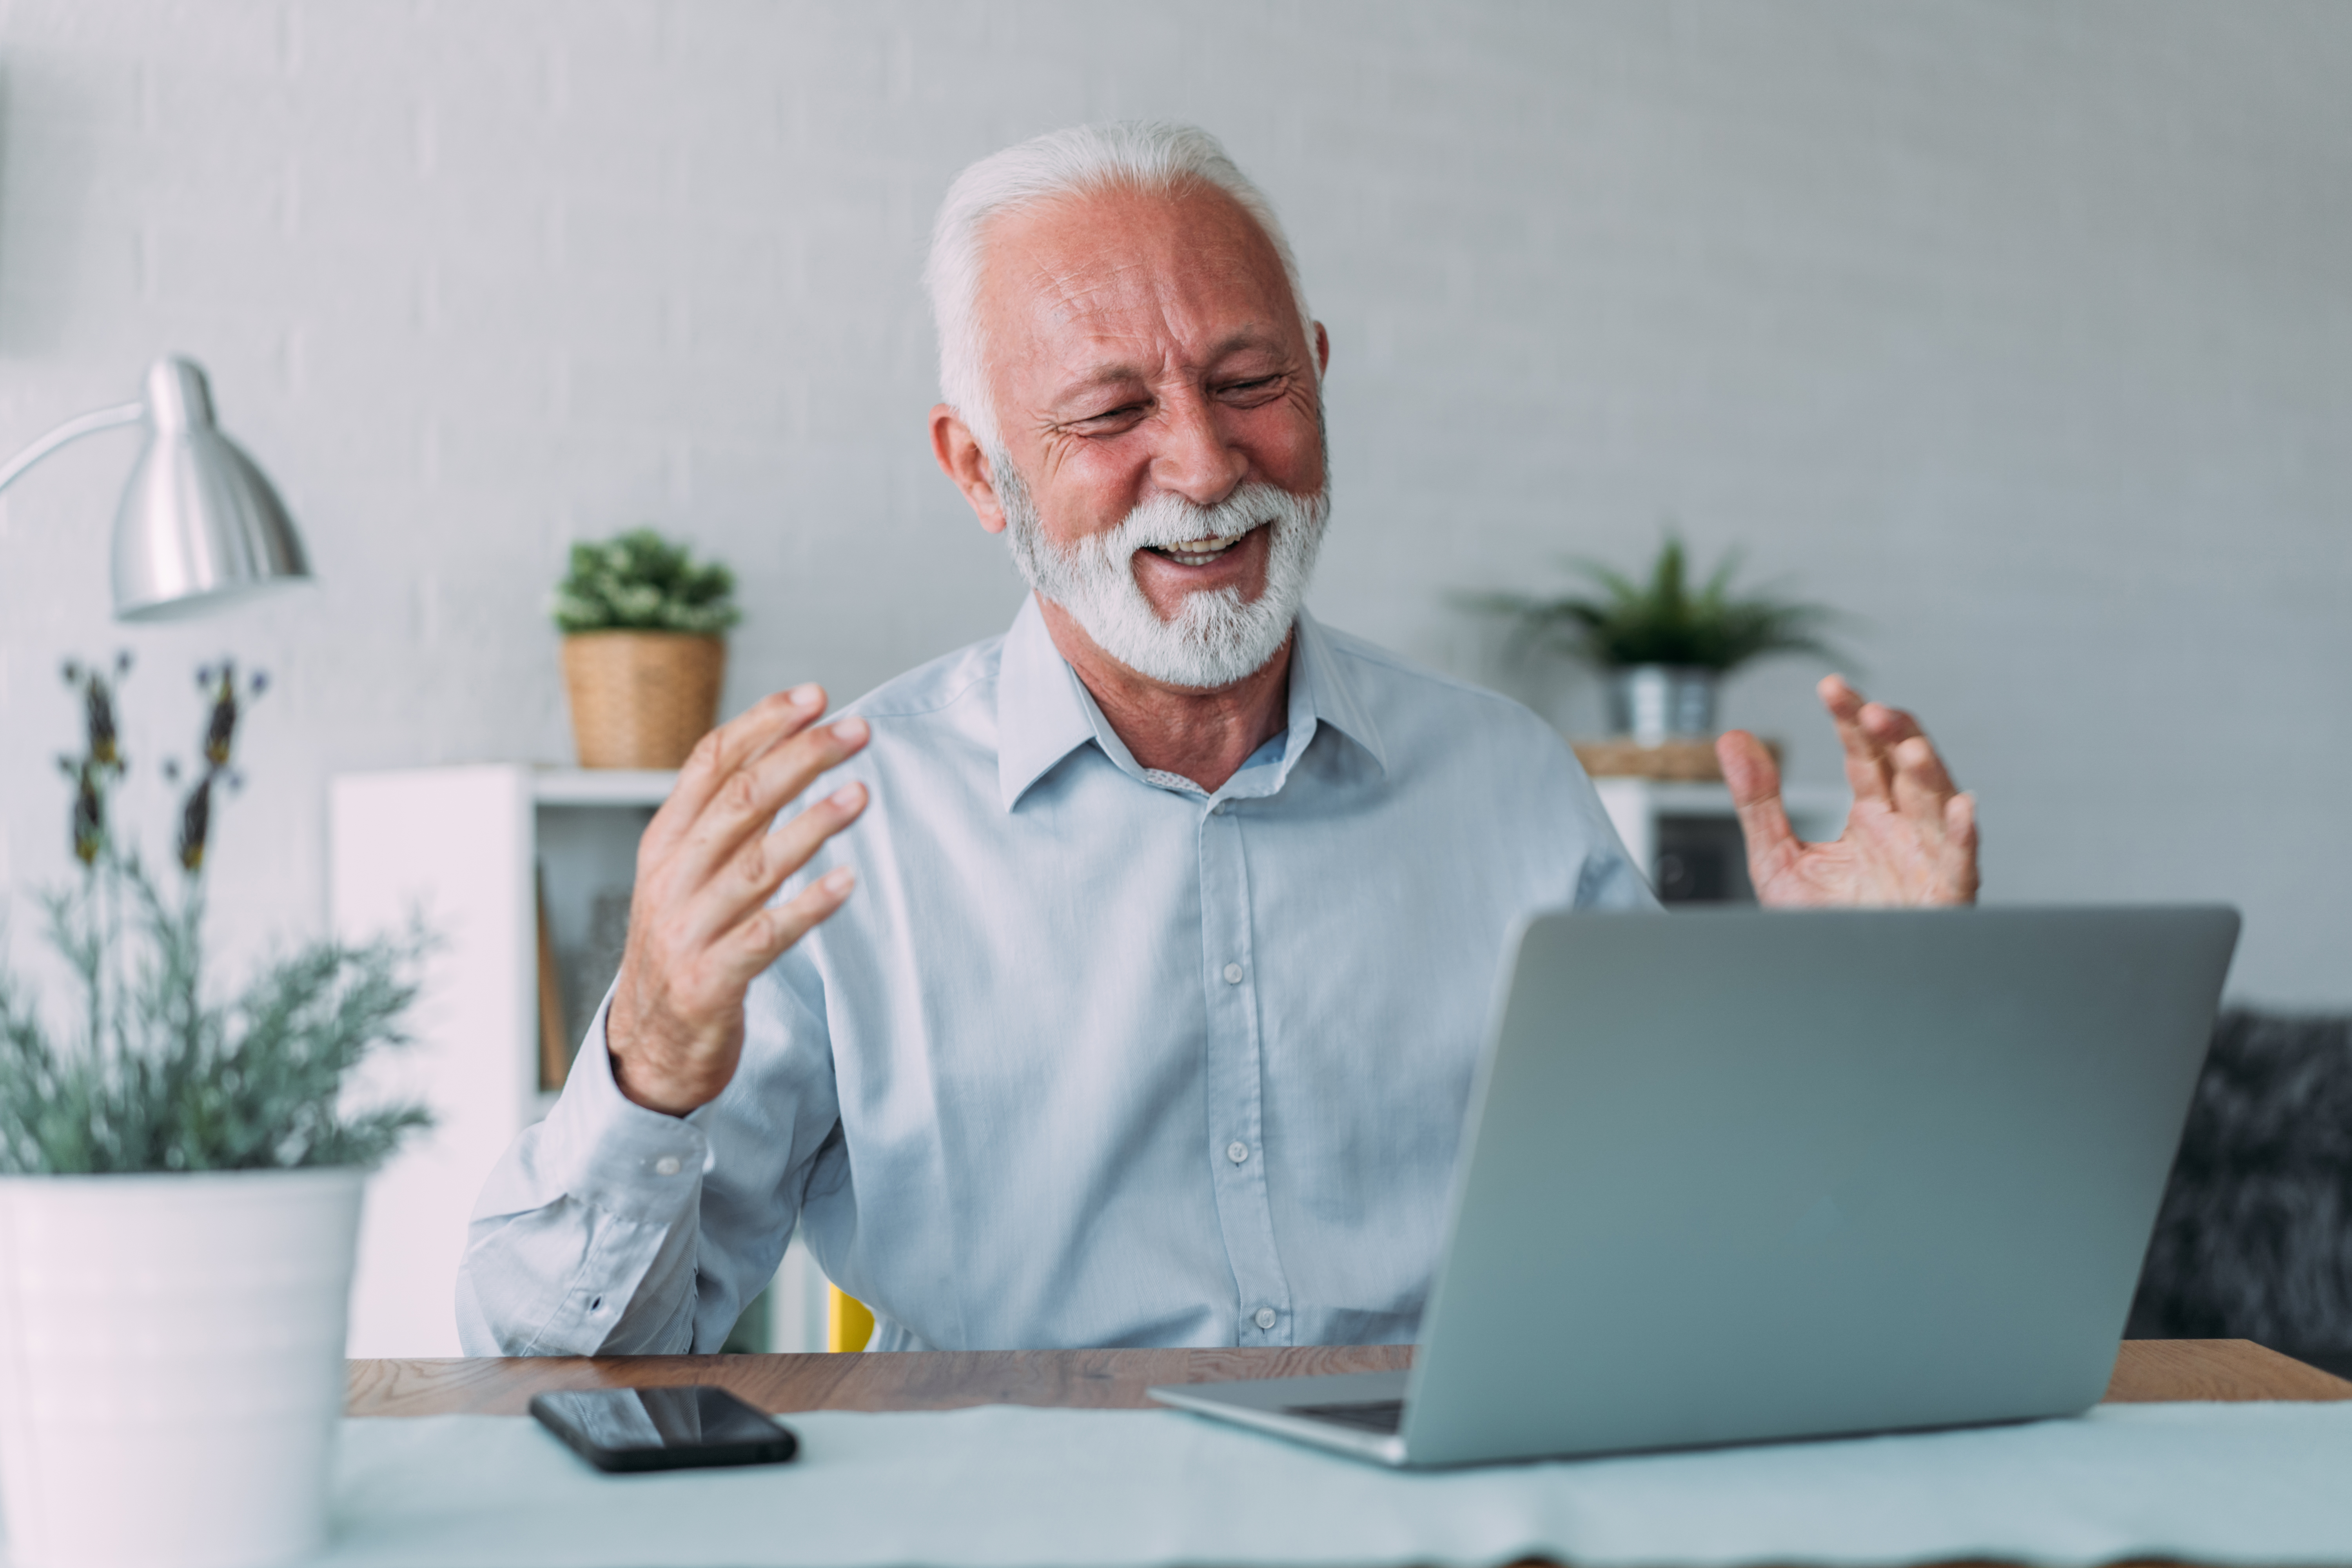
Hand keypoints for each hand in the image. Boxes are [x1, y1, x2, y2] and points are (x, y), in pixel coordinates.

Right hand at [605, 685, 871, 1114]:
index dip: (763, 723)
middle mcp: (671, 879)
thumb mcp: (688, 874)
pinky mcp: (711, 981)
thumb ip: (727, 821)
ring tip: (861, 793)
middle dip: (801, 757)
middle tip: (857, 729)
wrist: (649, 1046)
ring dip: (813, 824)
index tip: (816, 696)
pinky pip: (765, 936)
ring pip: (755, 864)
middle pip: (739, 800)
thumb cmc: (684, 945)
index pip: (709, 762)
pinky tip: (847, 882)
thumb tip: (786, 751)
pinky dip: (807, 907)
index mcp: (664, 842)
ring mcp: (687, 930)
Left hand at [1716, 675, 1977, 907]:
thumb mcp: (1777, 859)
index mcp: (1872, 816)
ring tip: (1908, 747)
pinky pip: (1961, 863)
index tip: (1831, 686)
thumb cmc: (1822, 925)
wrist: (1836, 985)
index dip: (1852, 718)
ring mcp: (1928, 860)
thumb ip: (1758, 800)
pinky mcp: (1945, 897)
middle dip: (1893, 735)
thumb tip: (1731, 739)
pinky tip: (1961, 808)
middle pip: (1907, 767)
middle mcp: (1905, 830)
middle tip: (1870, 711)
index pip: (1864, 754)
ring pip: (1937, 805)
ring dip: (1928, 773)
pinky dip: (1962, 836)